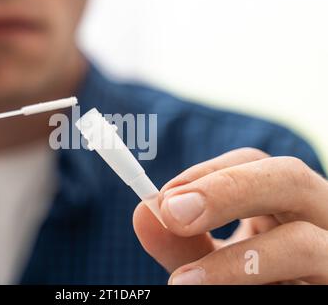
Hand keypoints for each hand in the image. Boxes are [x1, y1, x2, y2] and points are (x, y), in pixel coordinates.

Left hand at [133, 148, 327, 283]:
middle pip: (290, 179)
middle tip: (174, 213)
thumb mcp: (213, 261)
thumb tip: (144, 213)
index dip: (208, 173)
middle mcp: (317, 218)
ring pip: (305, 243)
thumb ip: (180, 243)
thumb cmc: (250, 283)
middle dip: (228, 190)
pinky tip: (229, 297)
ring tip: (183, 283)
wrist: (285, 304)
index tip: (165, 198)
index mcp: (283, 203)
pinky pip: (302, 286)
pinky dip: (254, 288)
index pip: (254, 162)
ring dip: (237, 262)